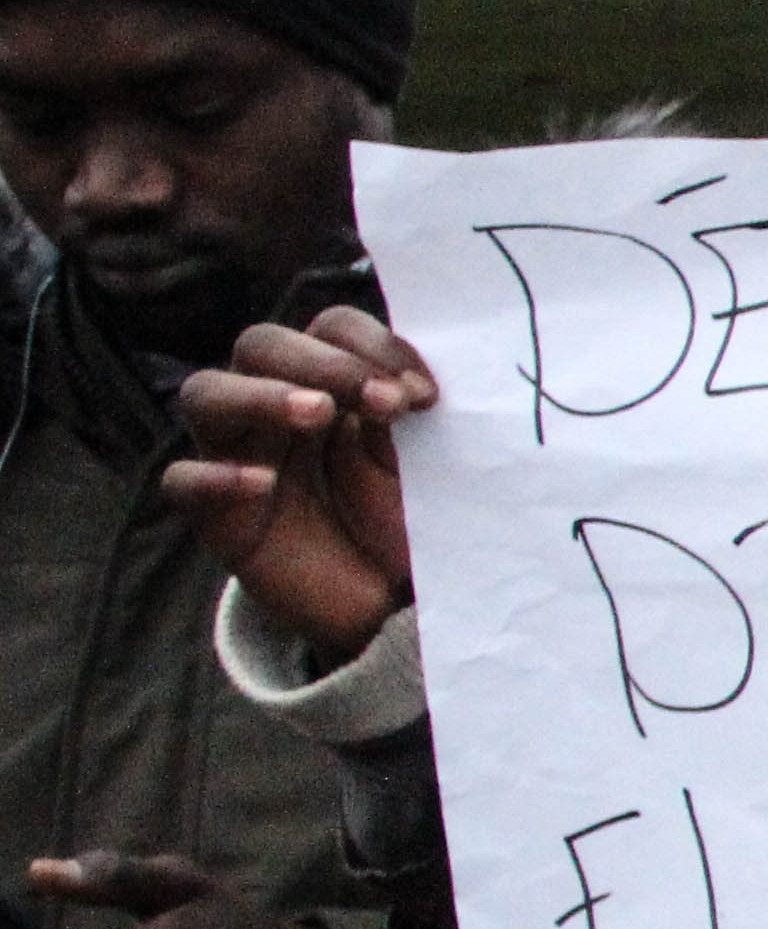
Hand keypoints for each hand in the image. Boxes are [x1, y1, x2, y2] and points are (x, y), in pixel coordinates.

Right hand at [164, 309, 437, 661]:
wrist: (384, 600)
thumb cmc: (400, 517)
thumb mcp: (416, 468)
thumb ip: (405, 425)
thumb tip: (404, 388)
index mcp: (330, 381)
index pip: (332, 328)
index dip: (374, 345)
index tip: (425, 393)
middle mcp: (272, 403)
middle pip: (262, 344)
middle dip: (324, 363)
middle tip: (384, 402)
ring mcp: (235, 452)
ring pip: (206, 393)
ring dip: (262, 396)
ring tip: (317, 414)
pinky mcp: (215, 513)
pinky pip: (181, 481)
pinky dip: (214, 476)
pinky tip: (262, 483)